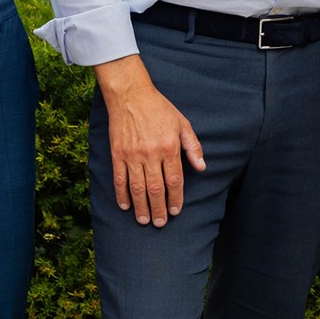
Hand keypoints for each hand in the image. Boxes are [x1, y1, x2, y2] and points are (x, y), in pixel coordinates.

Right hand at [95, 55, 204, 227]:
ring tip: (144, 220)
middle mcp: (151, 154)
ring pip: (137, 188)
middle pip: (156, 189)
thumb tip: (202, 167)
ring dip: (141, 207)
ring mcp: (132, 155)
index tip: (176, 211)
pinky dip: (122, 195)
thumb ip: (192, 147)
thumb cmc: (159, 109)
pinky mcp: (117, 154)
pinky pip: (119, 179)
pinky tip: (126, 206)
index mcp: (169, 147)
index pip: (174, 180)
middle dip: (159, 209)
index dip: (176, 198)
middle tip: (160, 223)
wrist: (131, 95)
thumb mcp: (182, 123)